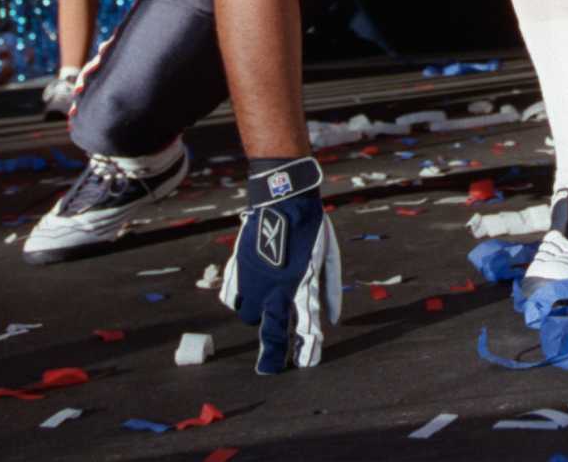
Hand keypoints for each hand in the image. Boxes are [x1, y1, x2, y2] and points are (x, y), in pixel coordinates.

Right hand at [219, 158, 341, 373]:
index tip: (306, 363)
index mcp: (300, 286)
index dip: (306, 349)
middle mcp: (273, 288)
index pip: (304, 327)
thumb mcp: (328, 257)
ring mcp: (252, 280)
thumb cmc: (311, 227)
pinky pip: (232, 297)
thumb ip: (329, 290)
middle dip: (271, 355)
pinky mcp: (237, 270)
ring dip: (258, 318)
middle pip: (270, 332)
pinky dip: (240, 300)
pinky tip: (248, 296)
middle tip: (270, 369)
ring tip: (267, 312)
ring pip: (248, 316)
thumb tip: (335, 319)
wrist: (283, 199)